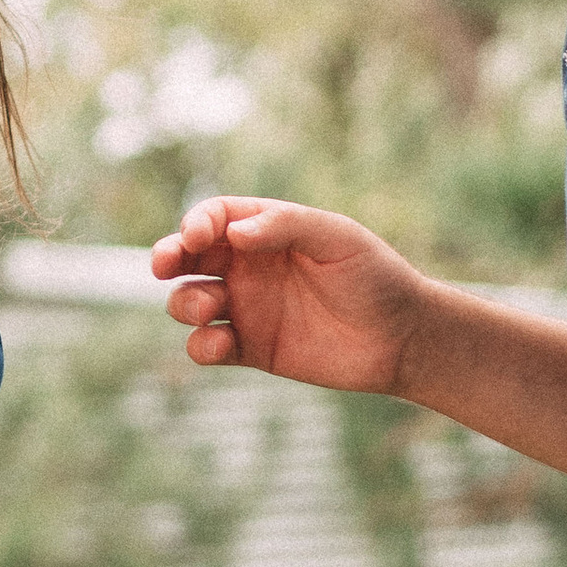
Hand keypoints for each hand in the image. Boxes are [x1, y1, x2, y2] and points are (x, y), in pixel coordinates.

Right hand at [152, 196, 427, 397]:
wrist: (402, 337)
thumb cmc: (374, 275)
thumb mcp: (335, 237)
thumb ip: (284, 227)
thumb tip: (232, 232)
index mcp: (265, 231)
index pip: (214, 217)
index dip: (196, 223)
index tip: (195, 236)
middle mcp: (248, 267)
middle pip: (188, 257)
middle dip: (167, 257)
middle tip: (163, 266)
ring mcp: (247, 308)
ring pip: (190, 301)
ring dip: (185, 302)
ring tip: (211, 308)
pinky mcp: (251, 349)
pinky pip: (208, 346)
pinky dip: (201, 345)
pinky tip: (221, 343)